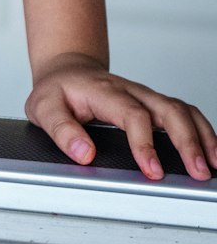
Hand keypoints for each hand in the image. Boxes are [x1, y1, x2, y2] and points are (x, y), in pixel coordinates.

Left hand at [25, 54, 216, 181]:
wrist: (66, 71)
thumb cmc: (57, 90)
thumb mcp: (44, 108)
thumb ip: (61, 130)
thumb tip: (84, 153)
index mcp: (105, 92)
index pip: (133, 114)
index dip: (145, 143)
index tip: (152, 170)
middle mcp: (131, 91)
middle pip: (168, 109)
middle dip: (187, 141)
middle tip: (197, 172)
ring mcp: (145, 96)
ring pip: (182, 110)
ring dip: (201, 136)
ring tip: (213, 165)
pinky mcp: (153, 104)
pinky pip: (184, 113)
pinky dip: (201, 131)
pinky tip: (211, 151)